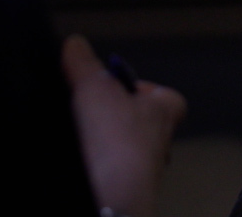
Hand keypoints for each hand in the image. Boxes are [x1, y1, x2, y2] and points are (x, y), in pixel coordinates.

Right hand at [61, 34, 187, 216]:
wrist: (111, 196)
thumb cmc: (119, 145)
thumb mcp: (95, 87)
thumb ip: (85, 63)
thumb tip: (77, 45)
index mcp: (163, 113)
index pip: (166, 96)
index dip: (142, 87)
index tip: (116, 81)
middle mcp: (157, 144)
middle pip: (140, 121)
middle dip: (114, 114)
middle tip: (90, 104)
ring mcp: (139, 170)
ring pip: (123, 149)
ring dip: (101, 141)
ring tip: (79, 132)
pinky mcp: (119, 188)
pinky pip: (106, 170)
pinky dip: (91, 162)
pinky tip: (76, 156)